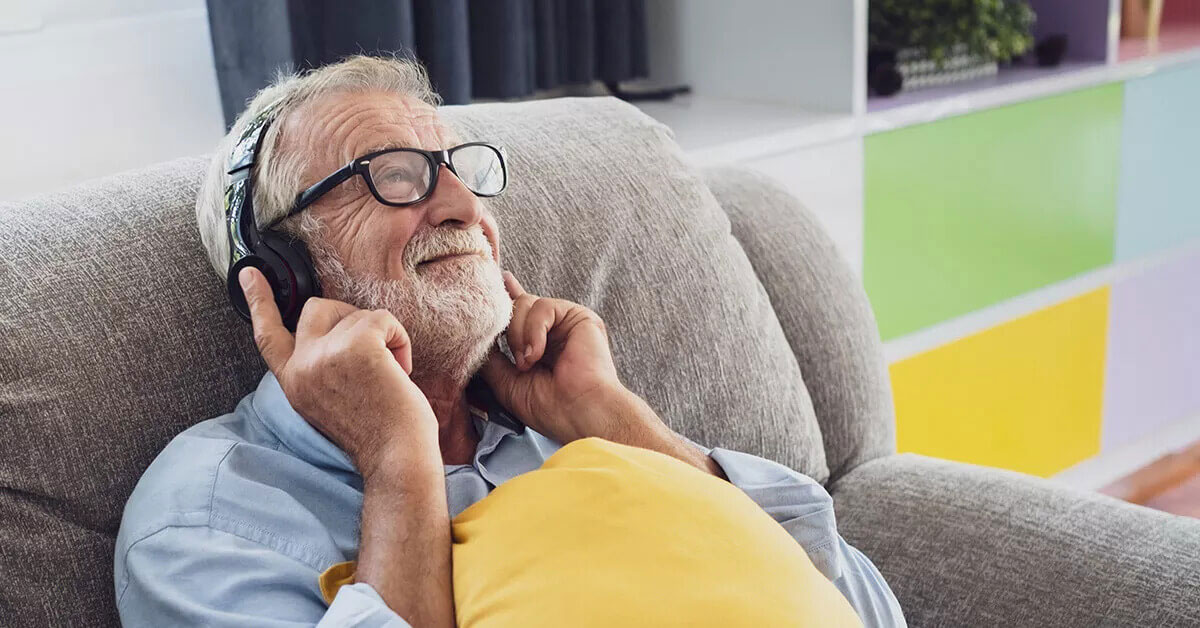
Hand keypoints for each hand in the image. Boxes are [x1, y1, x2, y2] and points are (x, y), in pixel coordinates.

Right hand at [239, 267, 439, 477]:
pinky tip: (401, 368)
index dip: (259, 301)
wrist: (396, 457)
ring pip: (354, 313)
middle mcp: (302, 367)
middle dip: (347, 317)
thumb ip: (320, 367)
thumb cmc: (378, 433)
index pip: (267, 335)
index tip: (248, 273)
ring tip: (390, 373)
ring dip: (381, 336)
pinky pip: (381, 318)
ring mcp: (325, 355)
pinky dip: (399, 338)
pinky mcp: (355, 346)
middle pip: (316, 309)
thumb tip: (336, 332)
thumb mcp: (329, 399)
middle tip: (373, 350)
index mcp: (293, 382)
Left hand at [480, 271, 724, 477]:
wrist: (581, 413)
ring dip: (519, 336)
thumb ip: (492, 358)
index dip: (509, 295)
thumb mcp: (507, 383)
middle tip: (518, 363)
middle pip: (516, 307)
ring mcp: (567, 322)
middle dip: (507, 331)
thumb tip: (477, 337)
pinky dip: (534, 331)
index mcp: (541, 344)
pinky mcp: (579, 316)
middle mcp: (554, 330)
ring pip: (525, 304)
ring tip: (528, 363)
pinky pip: (543, 307)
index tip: (499, 279)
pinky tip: (538, 353)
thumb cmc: (550, 407)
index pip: (520, 313)